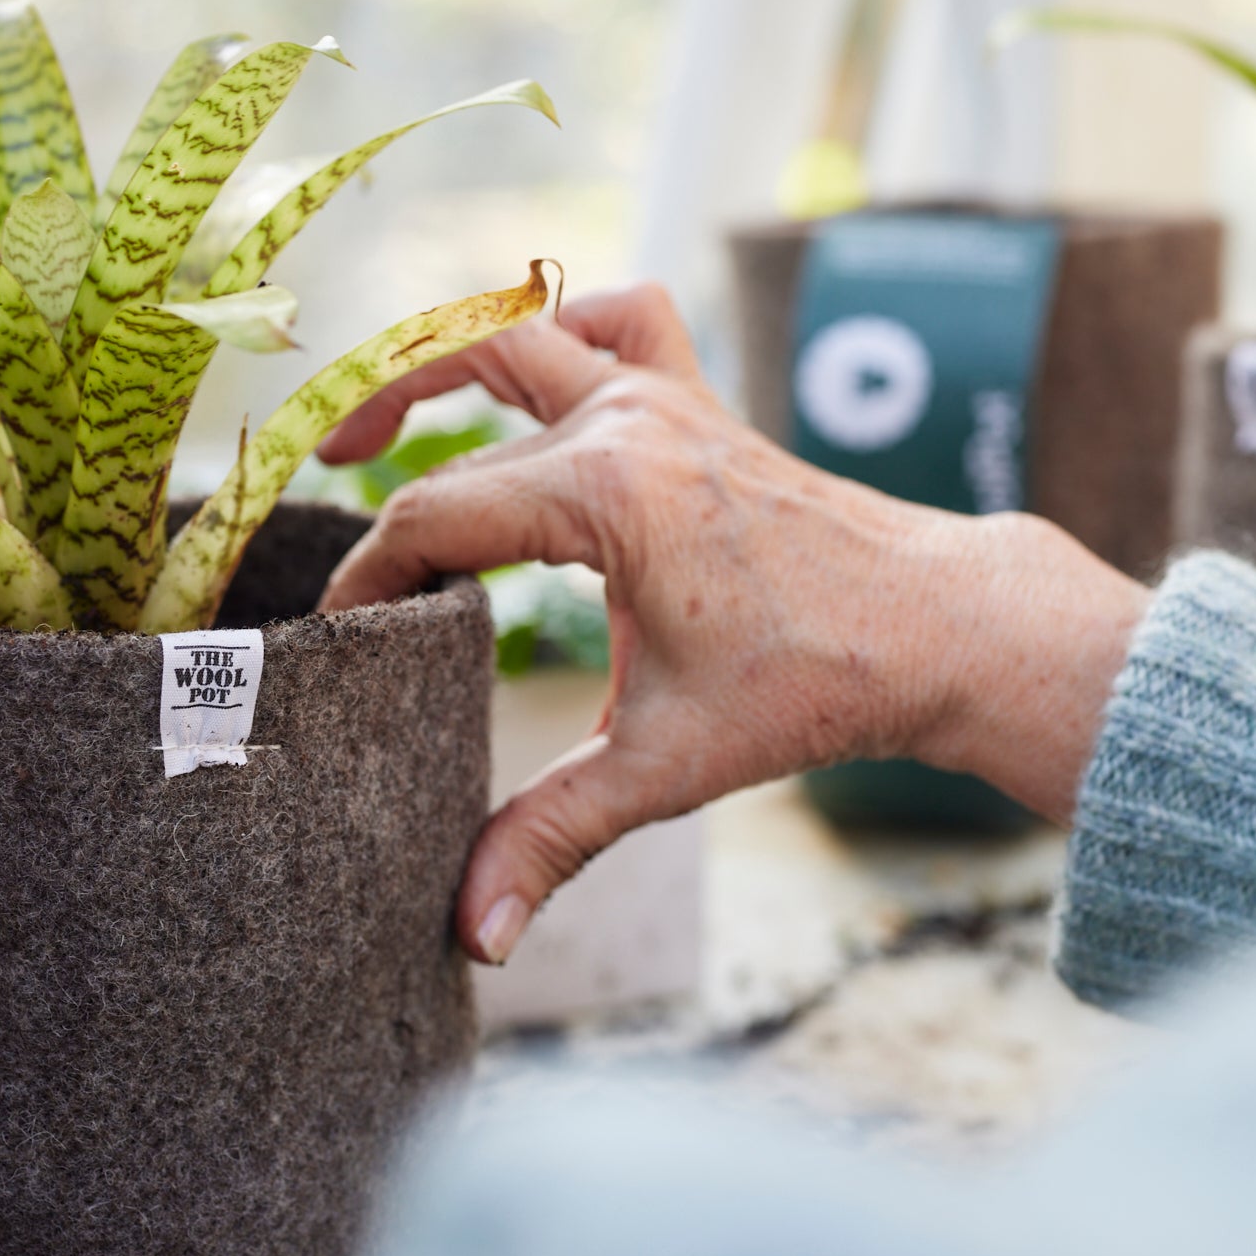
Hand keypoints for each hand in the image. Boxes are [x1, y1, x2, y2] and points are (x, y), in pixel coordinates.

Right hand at [319, 285, 1148, 963]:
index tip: (338, 633)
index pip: (435, 520)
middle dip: (377, 442)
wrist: (940, 627)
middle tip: (316, 480)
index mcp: (608, 492)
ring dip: (449, 357)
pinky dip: (568, 328)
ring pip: (528, 328)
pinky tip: (534, 376)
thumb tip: (472, 935)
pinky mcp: (701, 403)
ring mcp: (669, 399)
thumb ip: (551, 836)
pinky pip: (623, 321)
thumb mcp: (666, 765)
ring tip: (381, 413)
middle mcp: (631, 422)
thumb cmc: (813, 686)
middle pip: (460, 411)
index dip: (367, 577)